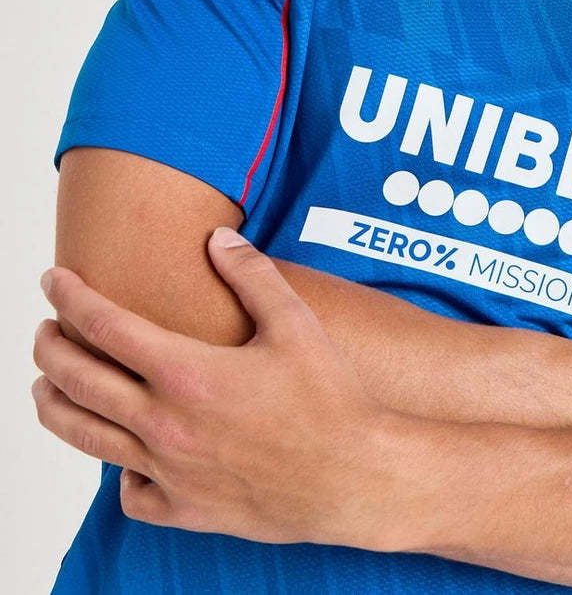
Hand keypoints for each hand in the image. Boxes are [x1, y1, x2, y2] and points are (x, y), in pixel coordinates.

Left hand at [31, 228, 402, 548]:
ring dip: (55, 406)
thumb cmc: (330, 398)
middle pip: (78, 381)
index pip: (104, 326)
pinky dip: (117, 470)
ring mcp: (169, 471)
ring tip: (46, 388)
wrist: (353, 476)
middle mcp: (165, 423)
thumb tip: (217, 238)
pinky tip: (124, 455)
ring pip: (85, 437)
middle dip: (50, 348)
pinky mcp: (184, 508)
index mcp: (187, 372)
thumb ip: (251, 275)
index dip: (70, 298)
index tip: (53, 280)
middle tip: (44, 330)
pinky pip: (128, 492)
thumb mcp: (295, 323)